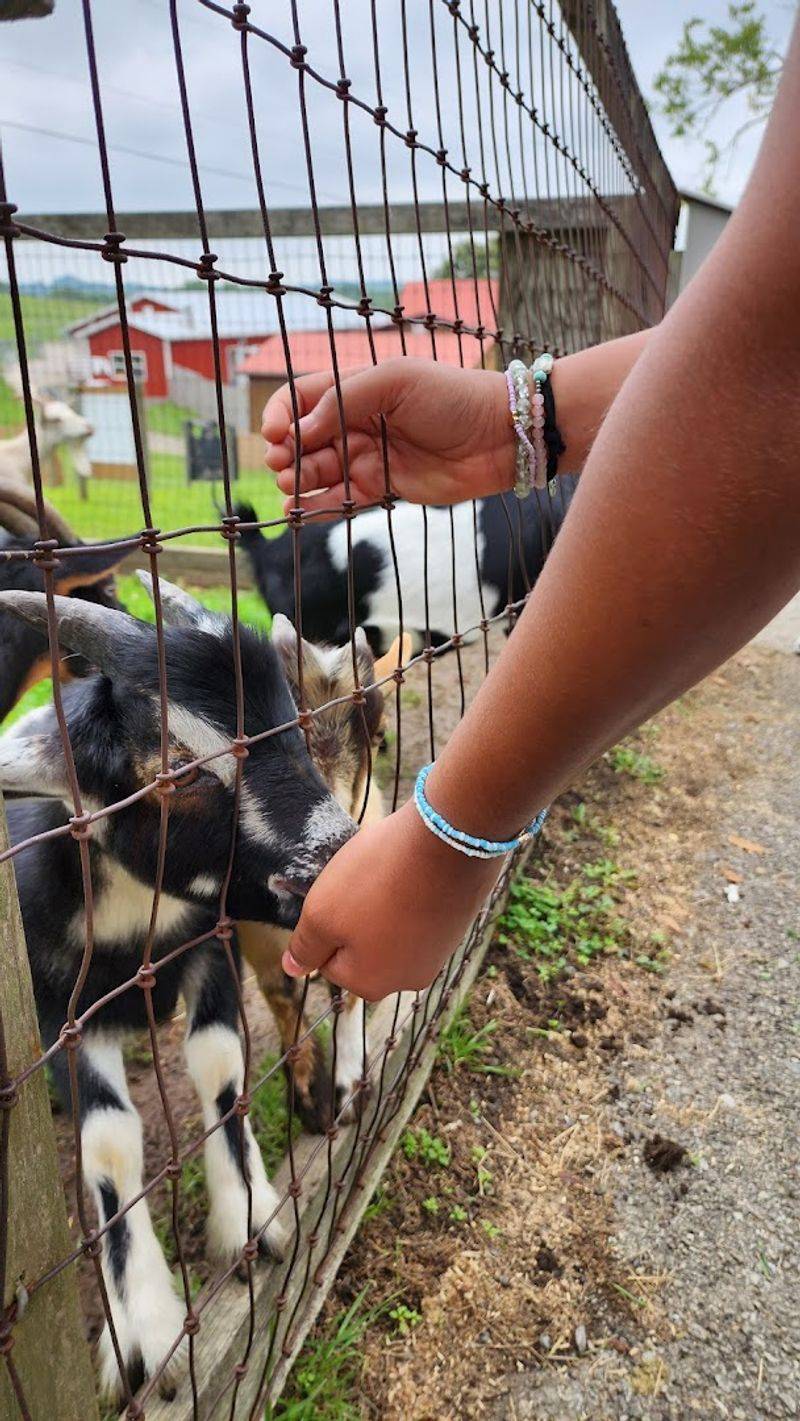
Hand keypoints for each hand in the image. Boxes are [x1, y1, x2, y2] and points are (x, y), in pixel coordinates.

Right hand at [261, 358, 514, 517]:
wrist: (499, 436)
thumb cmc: (452, 397)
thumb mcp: (395, 380)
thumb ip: (343, 399)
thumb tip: (298, 431)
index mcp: (356, 388)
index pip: (301, 398)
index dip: (281, 415)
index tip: (274, 433)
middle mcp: (356, 422)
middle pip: (303, 440)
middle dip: (286, 453)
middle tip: (283, 463)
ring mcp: (368, 457)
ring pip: (318, 472)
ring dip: (298, 480)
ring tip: (292, 485)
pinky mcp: (382, 489)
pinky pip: (341, 500)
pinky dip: (317, 507)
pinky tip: (298, 511)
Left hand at [282, 800, 501, 999]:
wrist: (448, 840)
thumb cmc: (378, 879)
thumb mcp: (322, 912)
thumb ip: (305, 947)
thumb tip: (292, 970)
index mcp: (370, 983)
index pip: (329, 961)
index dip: (328, 923)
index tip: (341, 894)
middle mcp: (407, 980)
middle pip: (363, 950)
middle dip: (359, 918)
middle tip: (365, 884)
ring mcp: (437, 955)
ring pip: (392, 932)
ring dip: (386, 907)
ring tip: (391, 877)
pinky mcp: (456, 928)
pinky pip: (420, 917)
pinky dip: (413, 898)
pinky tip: (414, 875)